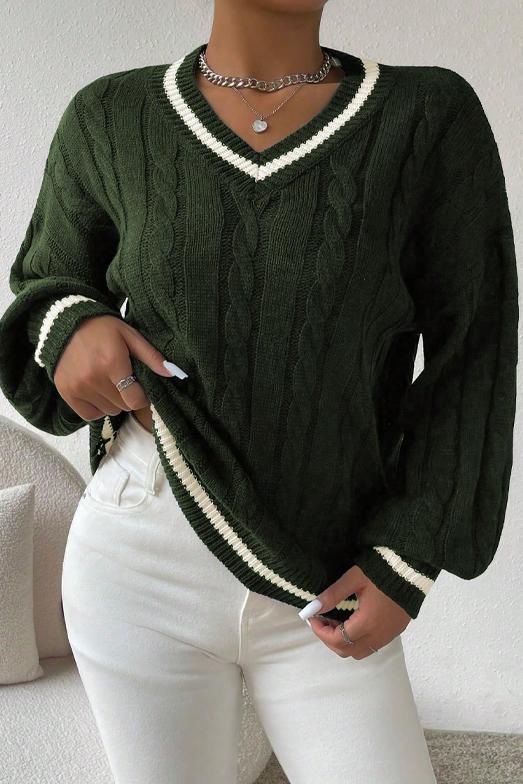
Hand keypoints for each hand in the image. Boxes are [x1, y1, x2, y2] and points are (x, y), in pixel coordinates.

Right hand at [53, 315, 178, 420]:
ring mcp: (78, 387)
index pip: (135, 399)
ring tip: (109, 384)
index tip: (141, 389)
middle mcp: (93, 377)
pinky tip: (98, 392)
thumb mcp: (130, 335)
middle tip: (124, 382)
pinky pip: (90, 415)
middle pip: (123, 406)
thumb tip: (172, 373)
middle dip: (129, 397)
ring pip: (109, 411)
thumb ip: (151, 355)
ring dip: (114, 402)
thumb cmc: (102, 329)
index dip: (143, 397)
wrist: (66, 325)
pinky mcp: (66, 392)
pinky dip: (98, 407)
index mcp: (112, 362)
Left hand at [305, 565, 411, 658]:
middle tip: (322, 620)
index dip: (320, 632)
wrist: (412, 567)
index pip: (338, 640)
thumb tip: (311, 608)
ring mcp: (390, 634)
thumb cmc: (380, 571)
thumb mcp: (353, 579)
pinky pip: (373, 645)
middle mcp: (379, 634)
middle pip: (347, 652)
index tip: (312, 618)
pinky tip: (353, 622)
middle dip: (329, 639)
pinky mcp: (396, 630)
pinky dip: (358, 641)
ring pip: (360, 652)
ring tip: (336, 622)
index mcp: (367, 623)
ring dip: (344, 642)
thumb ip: (332, 595)